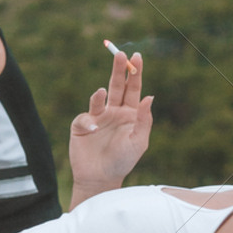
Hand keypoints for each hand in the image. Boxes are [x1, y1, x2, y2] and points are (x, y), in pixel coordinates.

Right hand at [69, 50, 152, 190]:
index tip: (137, 56)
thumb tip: (150, 96)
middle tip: (120, 53)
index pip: (134, 89)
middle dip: (118, 69)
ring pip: (99, 96)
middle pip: (117, 85)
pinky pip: (85, 116)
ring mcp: (98, 117)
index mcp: (130, 114)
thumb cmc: (123, 161)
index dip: (135, 73)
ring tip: (100, 93)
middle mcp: (115, 112)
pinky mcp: (82, 125)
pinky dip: (89, 121)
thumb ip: (144, 120)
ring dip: (100, 92)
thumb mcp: (138, 142)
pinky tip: (94, 130)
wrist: (100, 178)